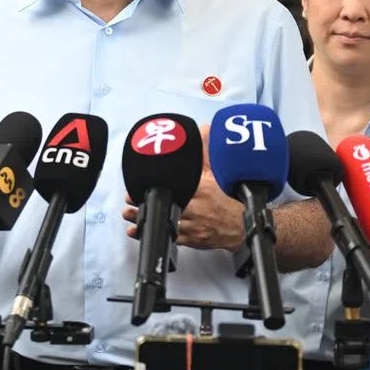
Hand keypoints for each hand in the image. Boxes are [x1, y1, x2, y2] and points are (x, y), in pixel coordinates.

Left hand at [122, 126, 244, 251]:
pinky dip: (152, 234)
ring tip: (128, 214)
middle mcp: (197, 207)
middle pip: (168, 204)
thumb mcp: (217, 177)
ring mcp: (194, 225)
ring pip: (165, 221)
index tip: (144, 181)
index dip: (159, 184)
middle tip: (130, 198)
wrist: (241, 227)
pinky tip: (137, 231)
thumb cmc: (227, 201)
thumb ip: (205, 157)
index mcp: (202, 190)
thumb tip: (204, 131)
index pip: (179, 184)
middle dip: (146, 201)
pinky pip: (169, 237)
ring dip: (144, 218)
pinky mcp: (191, 239)